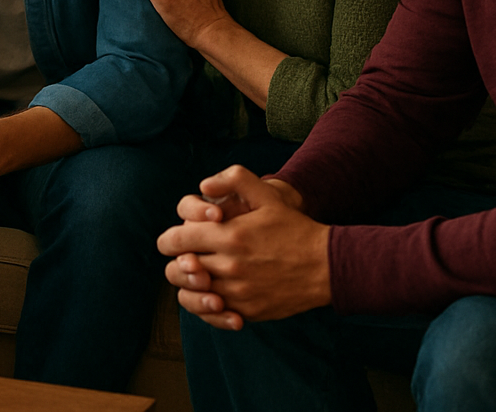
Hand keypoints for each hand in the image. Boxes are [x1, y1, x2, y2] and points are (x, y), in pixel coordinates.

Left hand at [157, 165, 328, 329]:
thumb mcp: (266, 194)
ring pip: (191, 296)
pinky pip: (213, 315)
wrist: (326, 265)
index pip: (176, 241)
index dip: (170, 240)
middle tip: (187, 257)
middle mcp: (229, 266)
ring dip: (190, 285)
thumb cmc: (292, 226)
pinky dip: (208, 307)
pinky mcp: (248, 311)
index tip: (176, 239)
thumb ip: (233, 179)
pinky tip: (216, 295)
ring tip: (199, 275)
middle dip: (177, 262)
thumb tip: (204, 186)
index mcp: (228, 236)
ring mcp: (238, 292)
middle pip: (177, 271)